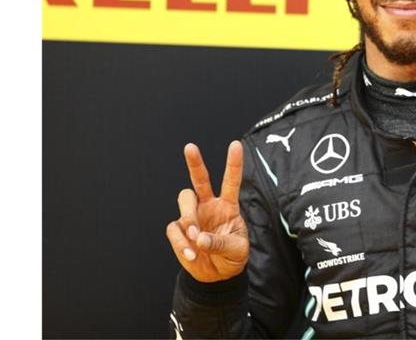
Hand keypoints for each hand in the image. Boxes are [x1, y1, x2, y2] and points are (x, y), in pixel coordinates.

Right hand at [166, 141, 248, 282]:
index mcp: (227, 206)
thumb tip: (199, 238)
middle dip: (195, 163)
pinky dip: (181, 243)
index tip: (236, 144)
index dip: (234, 163)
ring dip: (189, 216)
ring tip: (195, 236)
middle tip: (190, 147)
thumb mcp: (236, 251)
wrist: (217, 276)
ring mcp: (192, 216)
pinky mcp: (179, 231)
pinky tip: (191, 255)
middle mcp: (208, 206)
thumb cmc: (232, 257)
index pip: (231, 181)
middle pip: (199, 179)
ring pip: (184, 200)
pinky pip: (174, 229)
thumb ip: (220, 243)